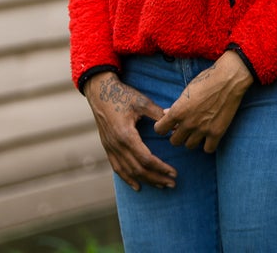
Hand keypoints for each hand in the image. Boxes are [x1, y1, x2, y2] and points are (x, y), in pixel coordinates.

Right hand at [84, 72, 177, 190]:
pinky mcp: (107, 147)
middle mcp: (116, 145)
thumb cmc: (122, 94)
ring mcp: (110, 147)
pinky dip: (127, 179)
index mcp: (125, 135)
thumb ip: (159, 115)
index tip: (174, 172)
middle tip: (172, 183)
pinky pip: (117, 168)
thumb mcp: (142, 102)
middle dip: (156, 178)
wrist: (99, 91)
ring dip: (145, 181)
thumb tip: (177, 126)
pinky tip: (137, 186)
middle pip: (138, 169)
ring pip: (128, 172)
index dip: (161, 168)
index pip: (146, 159)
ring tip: (161, 186)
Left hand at [154, 50, 253, 152]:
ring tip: (197, 131)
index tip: (168, 125)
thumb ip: (176, 105)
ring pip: (189, 146)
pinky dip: (208, 144)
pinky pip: (208, 149)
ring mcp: (203, 129)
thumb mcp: (187, 91)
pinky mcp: (217, 132)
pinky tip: (209, 136)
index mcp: (178, 111)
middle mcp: (188, 123)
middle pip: (174, 141)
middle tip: (184, 128)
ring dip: (192, 140)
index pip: (159, 130)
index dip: (162, 127)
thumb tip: (166, 113)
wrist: (228, 79)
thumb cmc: (206, 81)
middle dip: (177, 135)